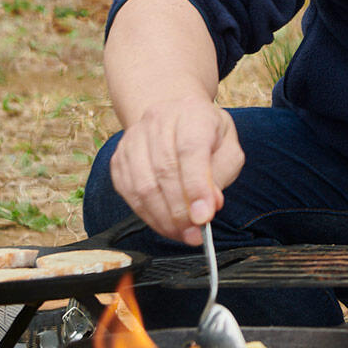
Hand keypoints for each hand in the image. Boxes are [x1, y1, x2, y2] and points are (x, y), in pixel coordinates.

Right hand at [108, 96, 243, 245]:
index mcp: (192, 112)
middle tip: (195, 234)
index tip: (203, 217)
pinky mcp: (119, 157)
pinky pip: (128, 192)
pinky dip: (147, 215)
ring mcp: (134, 139)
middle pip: (164, 171)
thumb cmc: (207, 134)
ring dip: (163, 218)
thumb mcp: (228, 147)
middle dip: (180, 210)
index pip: (191, 150)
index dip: (196, 187)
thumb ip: (222, 174)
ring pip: (143, 185)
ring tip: (182, 234)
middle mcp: (158, 120)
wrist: (175, 115)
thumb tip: (209, 205)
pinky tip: (164, 224)